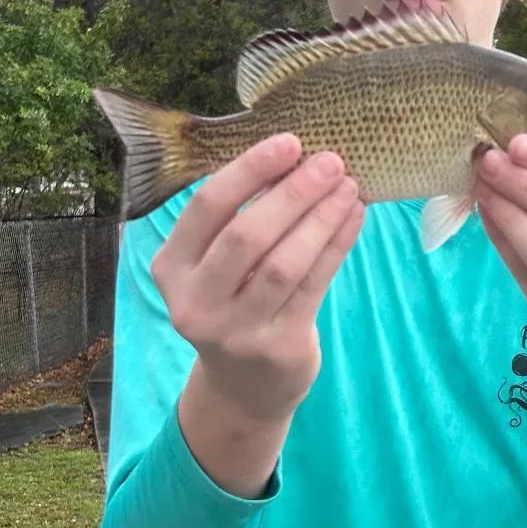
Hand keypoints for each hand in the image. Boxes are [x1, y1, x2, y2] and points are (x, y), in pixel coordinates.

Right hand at [152, 134, 364, 424]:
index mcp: (172, 267)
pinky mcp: (276, 348)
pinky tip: (354, 216)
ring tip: (349, 186)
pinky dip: (337, 245)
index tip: (289, 142)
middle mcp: (194, 301)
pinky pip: (313, 286)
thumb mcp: (216, 265)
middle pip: (246, 235)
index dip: (249, 170)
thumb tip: (296, 155)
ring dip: (321, 218)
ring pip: (283, 264)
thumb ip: (240, 216)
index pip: (207, 207)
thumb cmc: (234, 302)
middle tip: (331, 161)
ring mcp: (234, 330)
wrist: (244, 386)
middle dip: (293, 192)